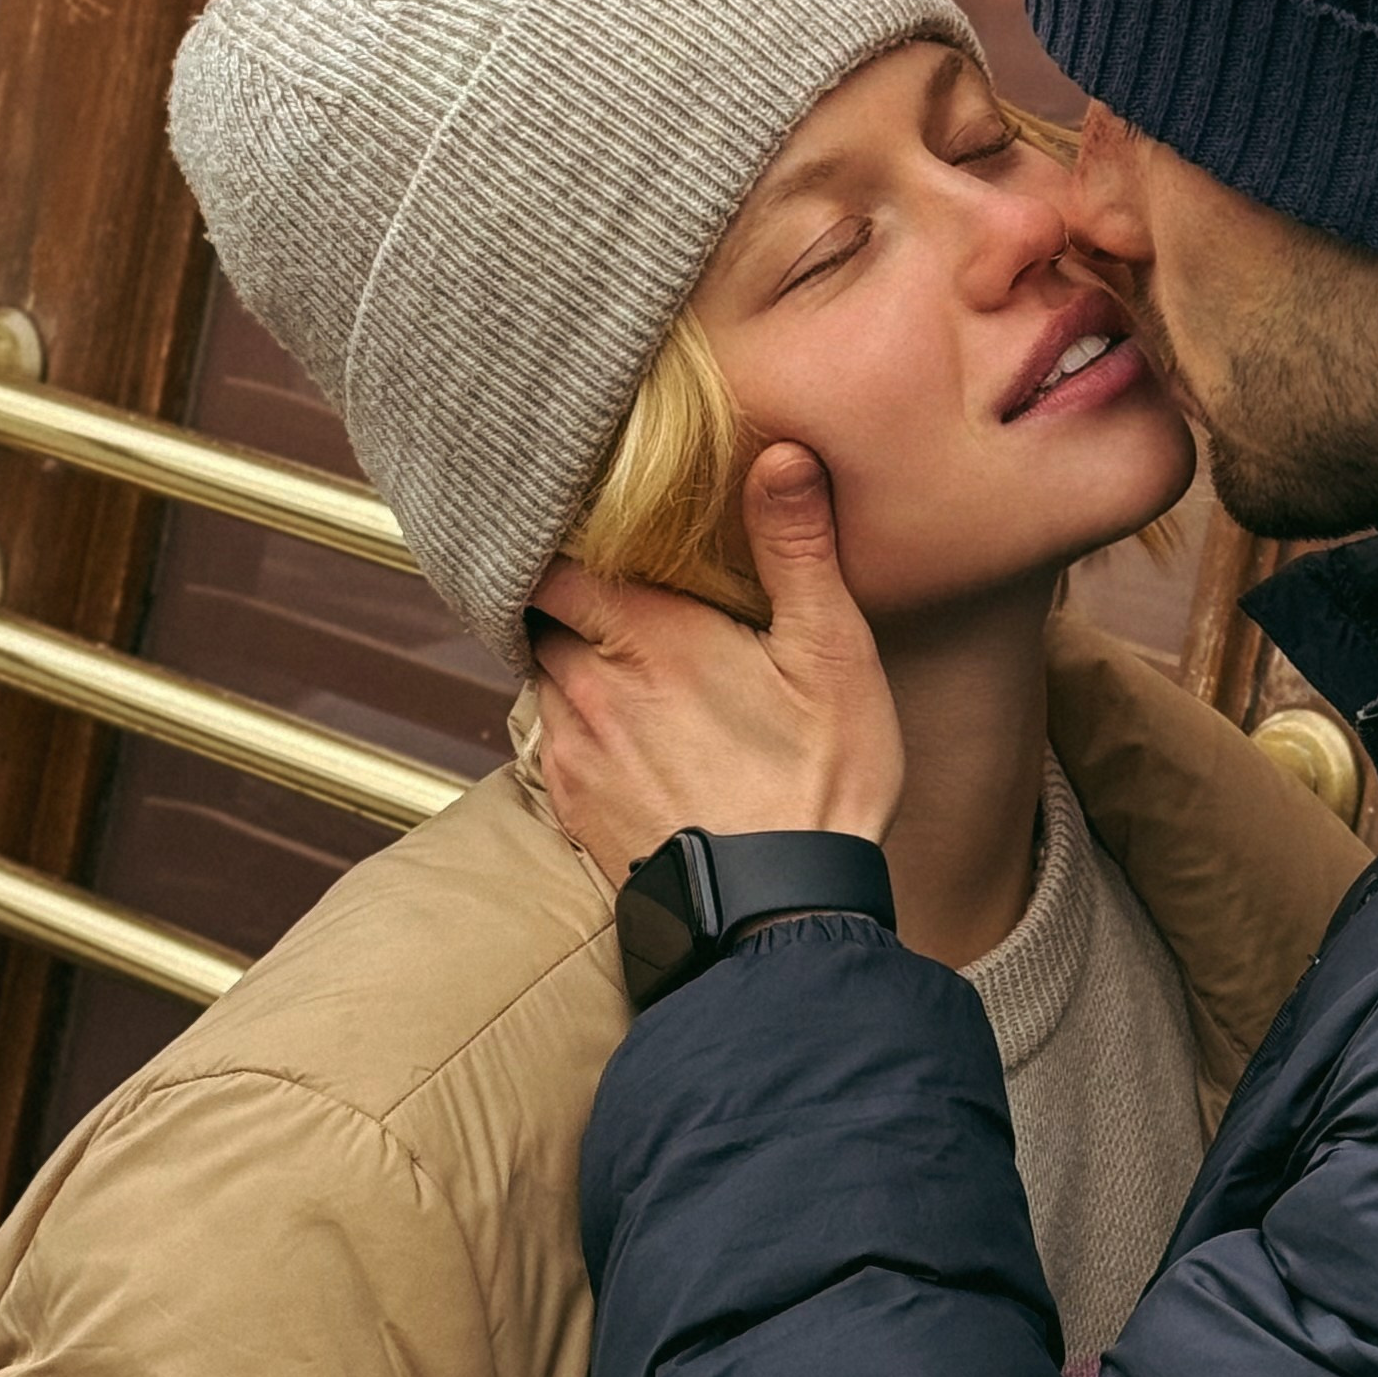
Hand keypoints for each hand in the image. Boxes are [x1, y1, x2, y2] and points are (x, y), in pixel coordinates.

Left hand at [527, 443, 903, 882]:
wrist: (779, 921)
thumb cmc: (820, 788)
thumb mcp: (832, 658)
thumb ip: (798, 551)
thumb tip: (782, 455)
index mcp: (649, 635)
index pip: (559, 560)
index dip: (568, 540)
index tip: (593, 527)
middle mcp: (592, 688)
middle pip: (545, 618)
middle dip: (572, 603)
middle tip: (616, 592)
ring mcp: (575, 753)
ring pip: (545, 680)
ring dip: (573, 666)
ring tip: (626, 665)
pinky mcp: (573, 809)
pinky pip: (551, 743)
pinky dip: (576, 727)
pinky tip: (628, 735)